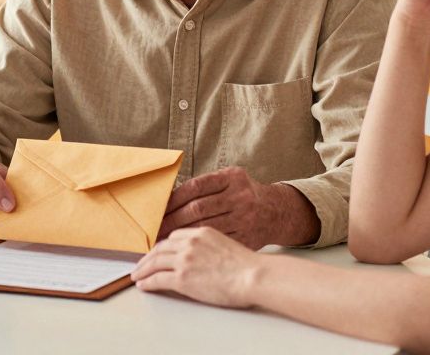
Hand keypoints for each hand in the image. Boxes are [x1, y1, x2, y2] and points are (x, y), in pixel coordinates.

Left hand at [132, 227, 257, 307]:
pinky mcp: (182, 277)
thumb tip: (201, 259)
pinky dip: (147, 282)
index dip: (162, 246)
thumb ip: (209, 247)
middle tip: (140, 265)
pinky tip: (143, 285)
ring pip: (155, 262)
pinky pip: (158, 278)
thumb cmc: (247, 266)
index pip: (174, 237)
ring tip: (137, 276)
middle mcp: (189, 243)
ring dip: (143, 269)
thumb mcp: (226, 245)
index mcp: (201, 232)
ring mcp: (184, 259)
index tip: (157, 253)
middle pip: (160, 248)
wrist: (252, 276)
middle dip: (147, 258)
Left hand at [158, 167, 294, 248]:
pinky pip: (215, 243)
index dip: (173, 199)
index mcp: (233, 178)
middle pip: (196, 208)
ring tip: (161, 242)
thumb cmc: (244, 197)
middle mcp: (240, 196)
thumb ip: (205, 187)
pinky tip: (180, 252)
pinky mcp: (246, 238)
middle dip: (171, 220)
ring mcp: (244, 218)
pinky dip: (195, 248)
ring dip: (179, 236)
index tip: (157, 210)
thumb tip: (168, 199)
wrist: (276, 213)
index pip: (195, 187)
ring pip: (203, 227)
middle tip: (154, 230)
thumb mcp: (229, 181)